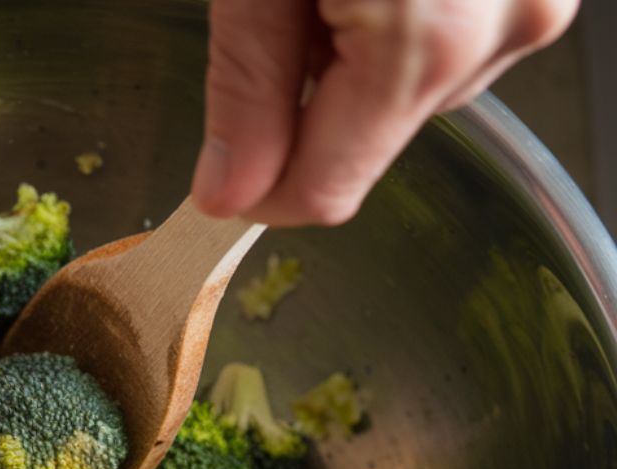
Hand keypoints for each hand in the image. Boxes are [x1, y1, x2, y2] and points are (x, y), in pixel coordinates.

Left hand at [192, 0, 578, 224]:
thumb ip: (246, 89)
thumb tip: (228, 192)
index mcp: (426, 39)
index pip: (326, 192)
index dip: (262, 192)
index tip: (221, 174)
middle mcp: (505, 27)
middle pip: (369, 143)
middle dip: (311, 106)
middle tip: (285, 16)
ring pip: (415, 95)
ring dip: (361, 62)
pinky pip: (457, 45)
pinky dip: (407, 25)